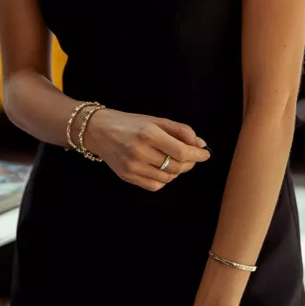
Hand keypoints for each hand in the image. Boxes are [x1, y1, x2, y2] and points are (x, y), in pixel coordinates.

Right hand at [82, 110, 209, 190]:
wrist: (98, 131)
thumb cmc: (130, 123)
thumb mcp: (156, 120)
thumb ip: (180, 131)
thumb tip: (200, 144)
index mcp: (148, 133)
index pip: (181, 151)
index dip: (198, 155)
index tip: (205, 154)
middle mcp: (140, 151)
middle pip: (176, 166)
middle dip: (190, 163)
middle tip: (191, 156)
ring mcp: (132, 166)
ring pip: (168, 178)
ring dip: (177, 171)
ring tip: (174, 160)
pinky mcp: (127, 177)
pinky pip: (155, 185)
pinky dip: (164, 179)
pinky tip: (161, 168)